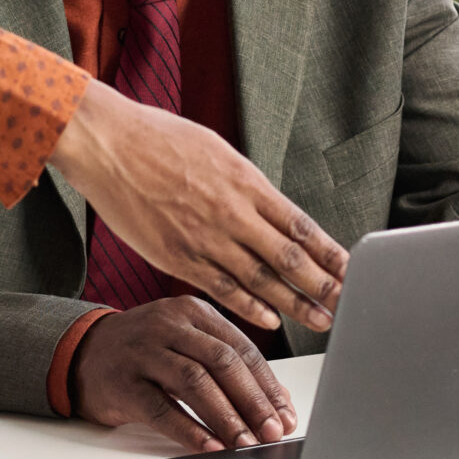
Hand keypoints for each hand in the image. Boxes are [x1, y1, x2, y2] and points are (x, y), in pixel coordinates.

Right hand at [48, 81, 345, 332]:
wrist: (108, 142)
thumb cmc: (157, 138)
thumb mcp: (215, 149)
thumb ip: (243, 183)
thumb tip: (268, 206)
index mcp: (245, 181)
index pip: (299, 225)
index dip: (328, 252)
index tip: (350, 269)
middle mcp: (232, 212)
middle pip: (289, 257)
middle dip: (322, 284)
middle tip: (346, 304)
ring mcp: (205, 237)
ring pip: (260, 279)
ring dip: (293, 303)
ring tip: (319, 320)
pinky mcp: (176, 256)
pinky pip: (221, 288)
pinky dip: (248, 306)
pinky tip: (269, 320)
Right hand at [69, 297, 298, 452]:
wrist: (83, 352)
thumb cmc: (145, 351)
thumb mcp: (185, 343)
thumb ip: (226, 364)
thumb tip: (275, 403)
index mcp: (192, 311)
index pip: (241, 347)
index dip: (267, 384)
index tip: (286, 415)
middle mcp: (169, 325)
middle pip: (221, 361)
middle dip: (252, 400)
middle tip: (272, 431)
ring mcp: (143, 351)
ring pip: (194, 381)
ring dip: (226, 417)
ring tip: (246, 444)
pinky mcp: (123, 382)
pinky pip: (161, 408)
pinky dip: (189, 431)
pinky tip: (210, 448)